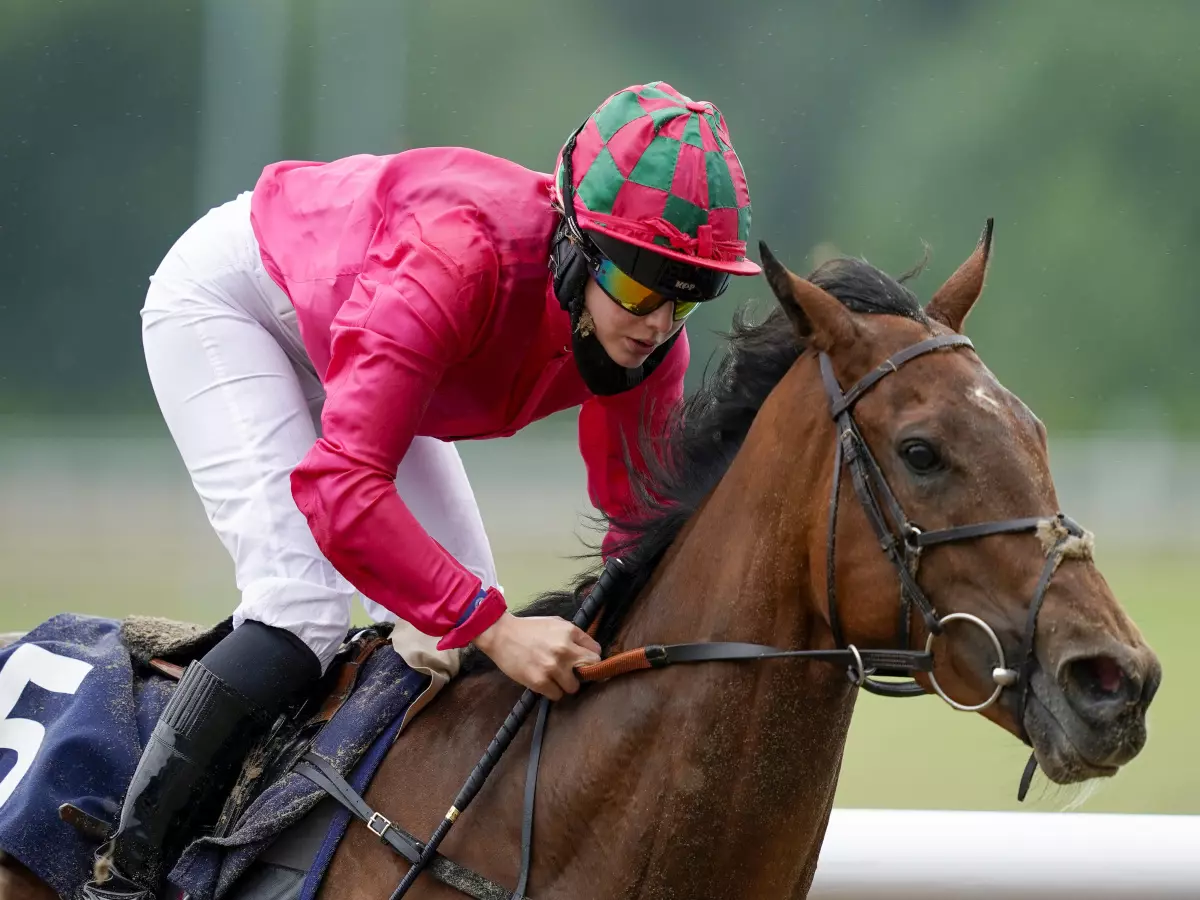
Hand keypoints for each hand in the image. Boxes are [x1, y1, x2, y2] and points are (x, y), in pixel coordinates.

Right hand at [474, 612, 601, 699]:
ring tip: (555, 678)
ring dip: (566, 684)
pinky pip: (557, 695)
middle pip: (590, 669)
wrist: (500, 634)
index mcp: (570, 632)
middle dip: (584, 673)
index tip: (585, 662)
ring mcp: (552, 667)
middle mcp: (564, 650)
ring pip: (574, 687)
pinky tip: (544, 682)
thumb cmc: (529, 628)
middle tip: (574, 673)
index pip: (596, 652)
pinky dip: (552, 691)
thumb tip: (590, 650)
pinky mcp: (539, 681)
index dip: (591, 658)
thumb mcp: (556, 623)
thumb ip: (574, 636)